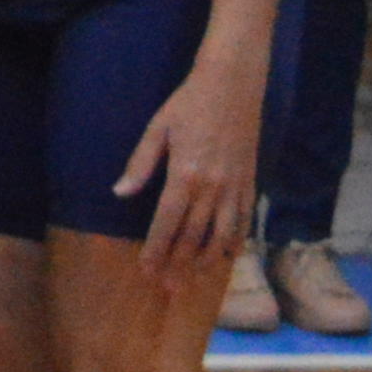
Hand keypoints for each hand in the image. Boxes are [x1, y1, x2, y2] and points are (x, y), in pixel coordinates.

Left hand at [117, 53, 264, 269]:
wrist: (233, 84)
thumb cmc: (189, 103)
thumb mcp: (158, 129)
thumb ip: (140, 164)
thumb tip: (120, 193)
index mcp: (185, 175)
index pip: (166, 223)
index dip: (156, 249)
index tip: (146, 270)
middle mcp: (212, 187)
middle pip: (194, 236)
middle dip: (178, 264)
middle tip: (167, 287)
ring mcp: (235, 186)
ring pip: (222, 235)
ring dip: (207, 261)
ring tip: (193, 280)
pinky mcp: (251, 182)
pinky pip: (245, 221)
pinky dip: (236, 242)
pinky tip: (228, 257)